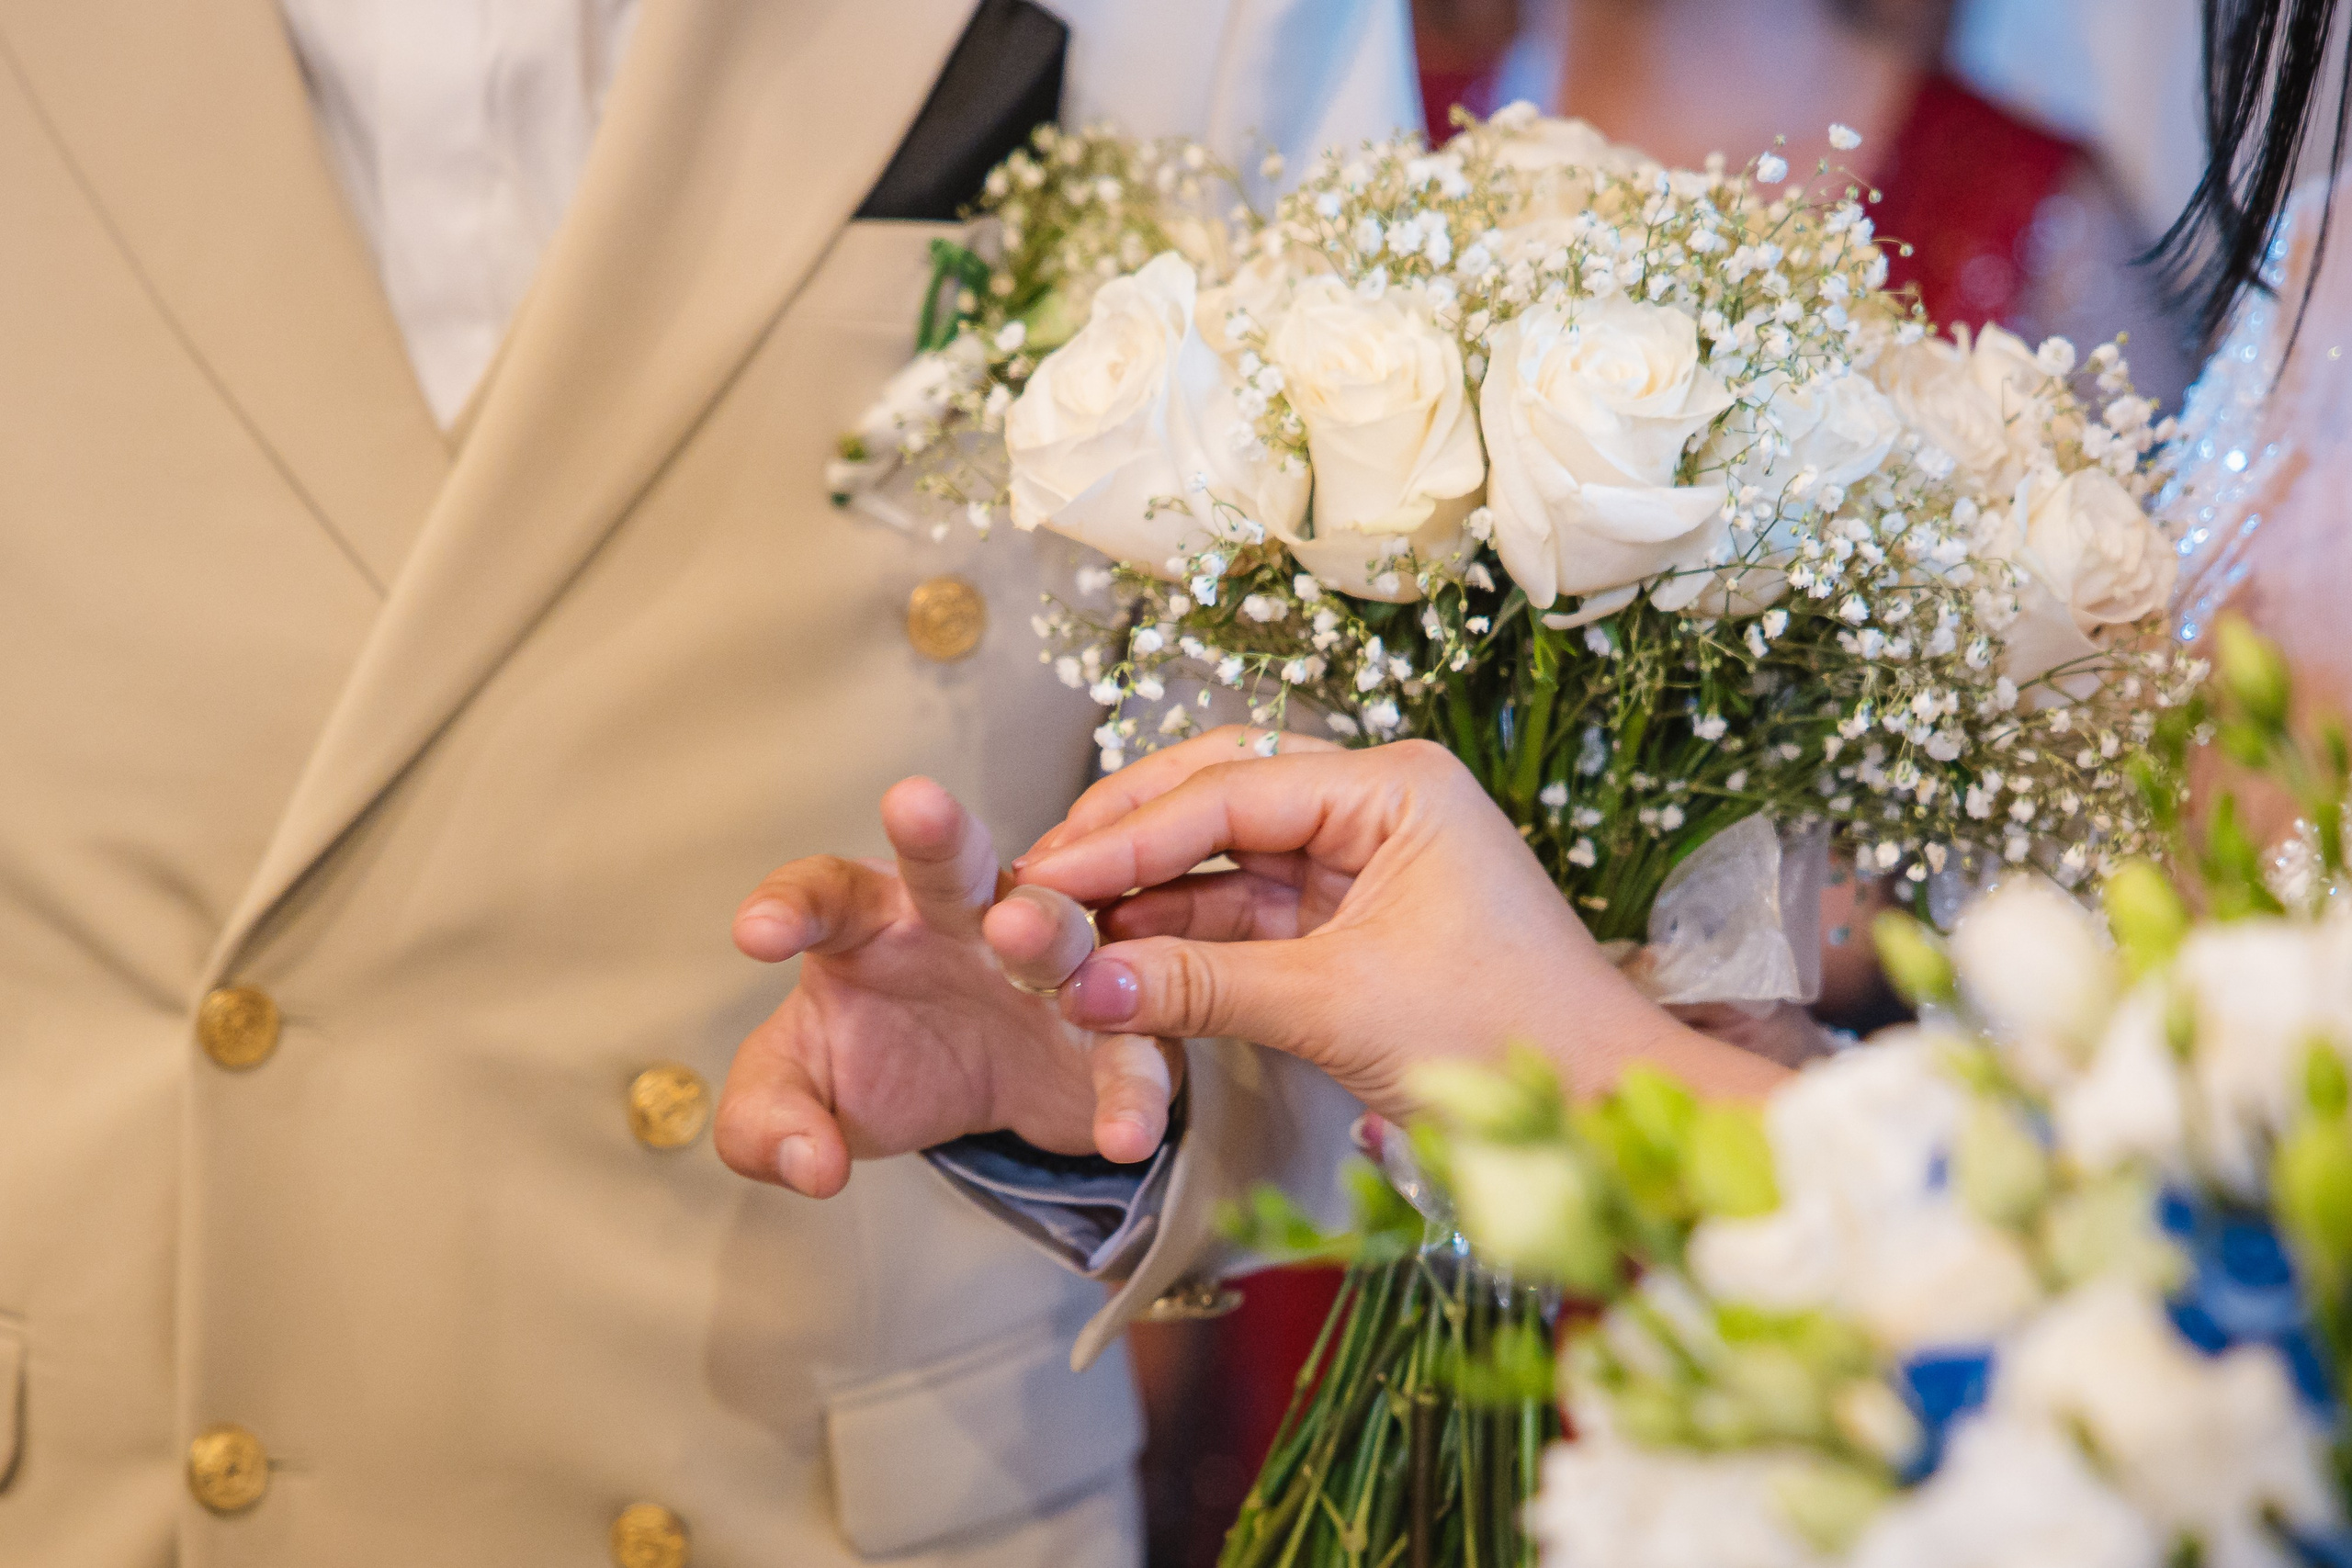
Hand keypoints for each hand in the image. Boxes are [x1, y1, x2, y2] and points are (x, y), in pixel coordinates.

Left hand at [714, 777, 1181, 1196]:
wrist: (993, 1091)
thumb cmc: (881, 1056)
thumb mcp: (803, 1089)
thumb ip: (769, 1122)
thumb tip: (808, 1165)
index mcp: (873, 917)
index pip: (825, 892)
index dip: (791, 904)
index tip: (758, 934)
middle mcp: (964, 920)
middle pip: (949, 863)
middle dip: (937, 834)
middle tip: (915, 806)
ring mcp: (1049, 965)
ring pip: (1057, 929)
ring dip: (1044, 925)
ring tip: (1018, 932)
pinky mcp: (1114, 1031)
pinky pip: (1129, 1055)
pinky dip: (1132, 1092)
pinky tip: (1125, 1134)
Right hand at [1012, 729, 1788, 1119]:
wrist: (1599, 1116)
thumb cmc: (1508, 1044)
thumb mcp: (1339, 1007)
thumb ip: (1204, 986)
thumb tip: (1087, 983)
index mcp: (1395, 788)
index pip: (1230, 791)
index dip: (1126, 836)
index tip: (1045, 876)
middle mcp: (1375, 807)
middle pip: (1216, 803)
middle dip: (1124, 847)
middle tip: (1037, 887)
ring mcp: (1359, 866)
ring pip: (1221, 865)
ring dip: (1143, 901)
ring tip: (1057, 936)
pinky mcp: (1347, 928)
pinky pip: (1243, 921)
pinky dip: (1181, 946)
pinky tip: (1114, 966)